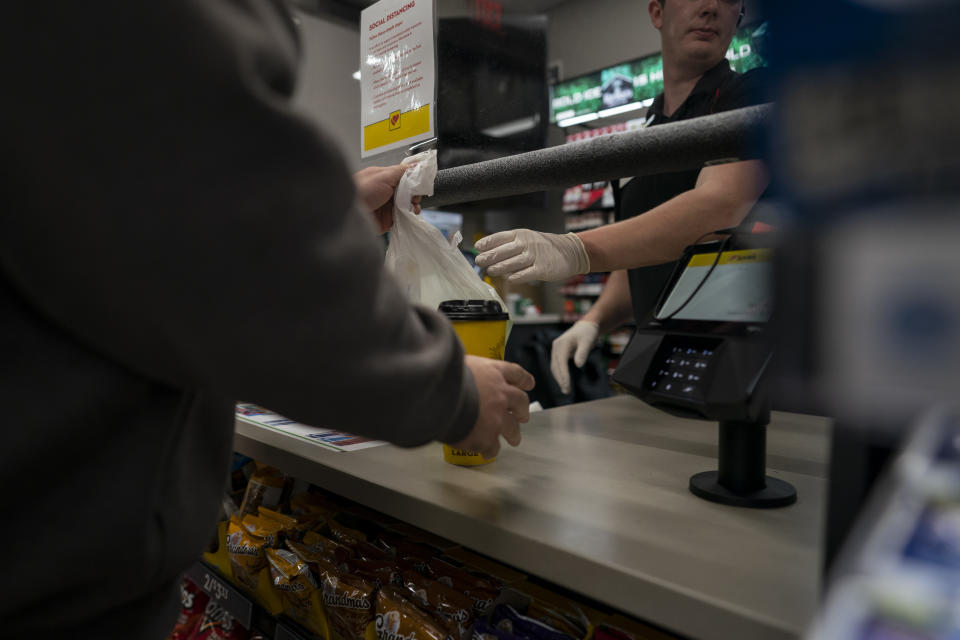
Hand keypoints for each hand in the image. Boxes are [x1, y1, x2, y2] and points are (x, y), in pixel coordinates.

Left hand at [353, 165, 421, 233]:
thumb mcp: (383, 176)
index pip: (403, 176)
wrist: (349, 215)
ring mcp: (386, 206)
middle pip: (407, 192)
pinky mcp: (387, 219)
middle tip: (415, 197)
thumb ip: (401, 171)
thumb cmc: (361, 192)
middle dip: (414, 194)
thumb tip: (415, 166)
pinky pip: (402, 218)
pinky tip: (409, 215)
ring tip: (413, 207)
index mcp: (382, 177)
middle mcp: (385, 191)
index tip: (422, 183)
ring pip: (406, 205)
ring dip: (413, 206)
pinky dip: (408, 217)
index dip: (414, 180)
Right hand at [452, 355, 535, 458]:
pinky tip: (486, 452)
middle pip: (520, 402)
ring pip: (511, 428)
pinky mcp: (487, 437)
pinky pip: (492, 447)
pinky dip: (489, 450)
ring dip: (513, 434)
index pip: (514, 373)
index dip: (523, 379)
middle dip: (522, 410)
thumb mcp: (457, 363)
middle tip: (523, 416)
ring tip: (514, 440)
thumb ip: (466, 370)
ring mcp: (497, 417)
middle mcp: (500, 394)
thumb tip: (458, 369)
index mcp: (493, 373)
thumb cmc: (444, 376)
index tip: (529, 383)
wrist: (440, 397)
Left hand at [474, 229, 590, 282]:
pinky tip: (509, 278)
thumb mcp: (527, 238)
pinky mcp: (542, 269)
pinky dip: (516, 276)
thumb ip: (509, 244)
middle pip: (503, 250)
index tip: (477, 248)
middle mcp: (527, 243)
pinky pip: (525, 274)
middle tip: (479, 261)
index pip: (500, 237)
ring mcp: (535, 256)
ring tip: (490, 271)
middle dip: (489, 256)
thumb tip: (487, 252)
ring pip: (512, 263)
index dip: (487, 242)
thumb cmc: (544, 246)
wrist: (570, 251)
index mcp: (521, 234)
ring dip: (499, 267)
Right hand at [550, 321, 598, 394]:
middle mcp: (556, 347)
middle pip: (556, 366)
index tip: (567, 385)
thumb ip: (583, 353)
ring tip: (565, 390)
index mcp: (562, 344)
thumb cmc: (587, 333)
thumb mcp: (588, 341)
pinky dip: (560, 374)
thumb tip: (578, 365)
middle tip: (566, 391)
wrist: (586, 327)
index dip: (564, 375)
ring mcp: (556, 350)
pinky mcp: (558, 353)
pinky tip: (564, 382)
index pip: (561, 362)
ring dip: (559, 379)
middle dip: (560, 380)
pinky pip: (557, 366)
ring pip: (555, 367)